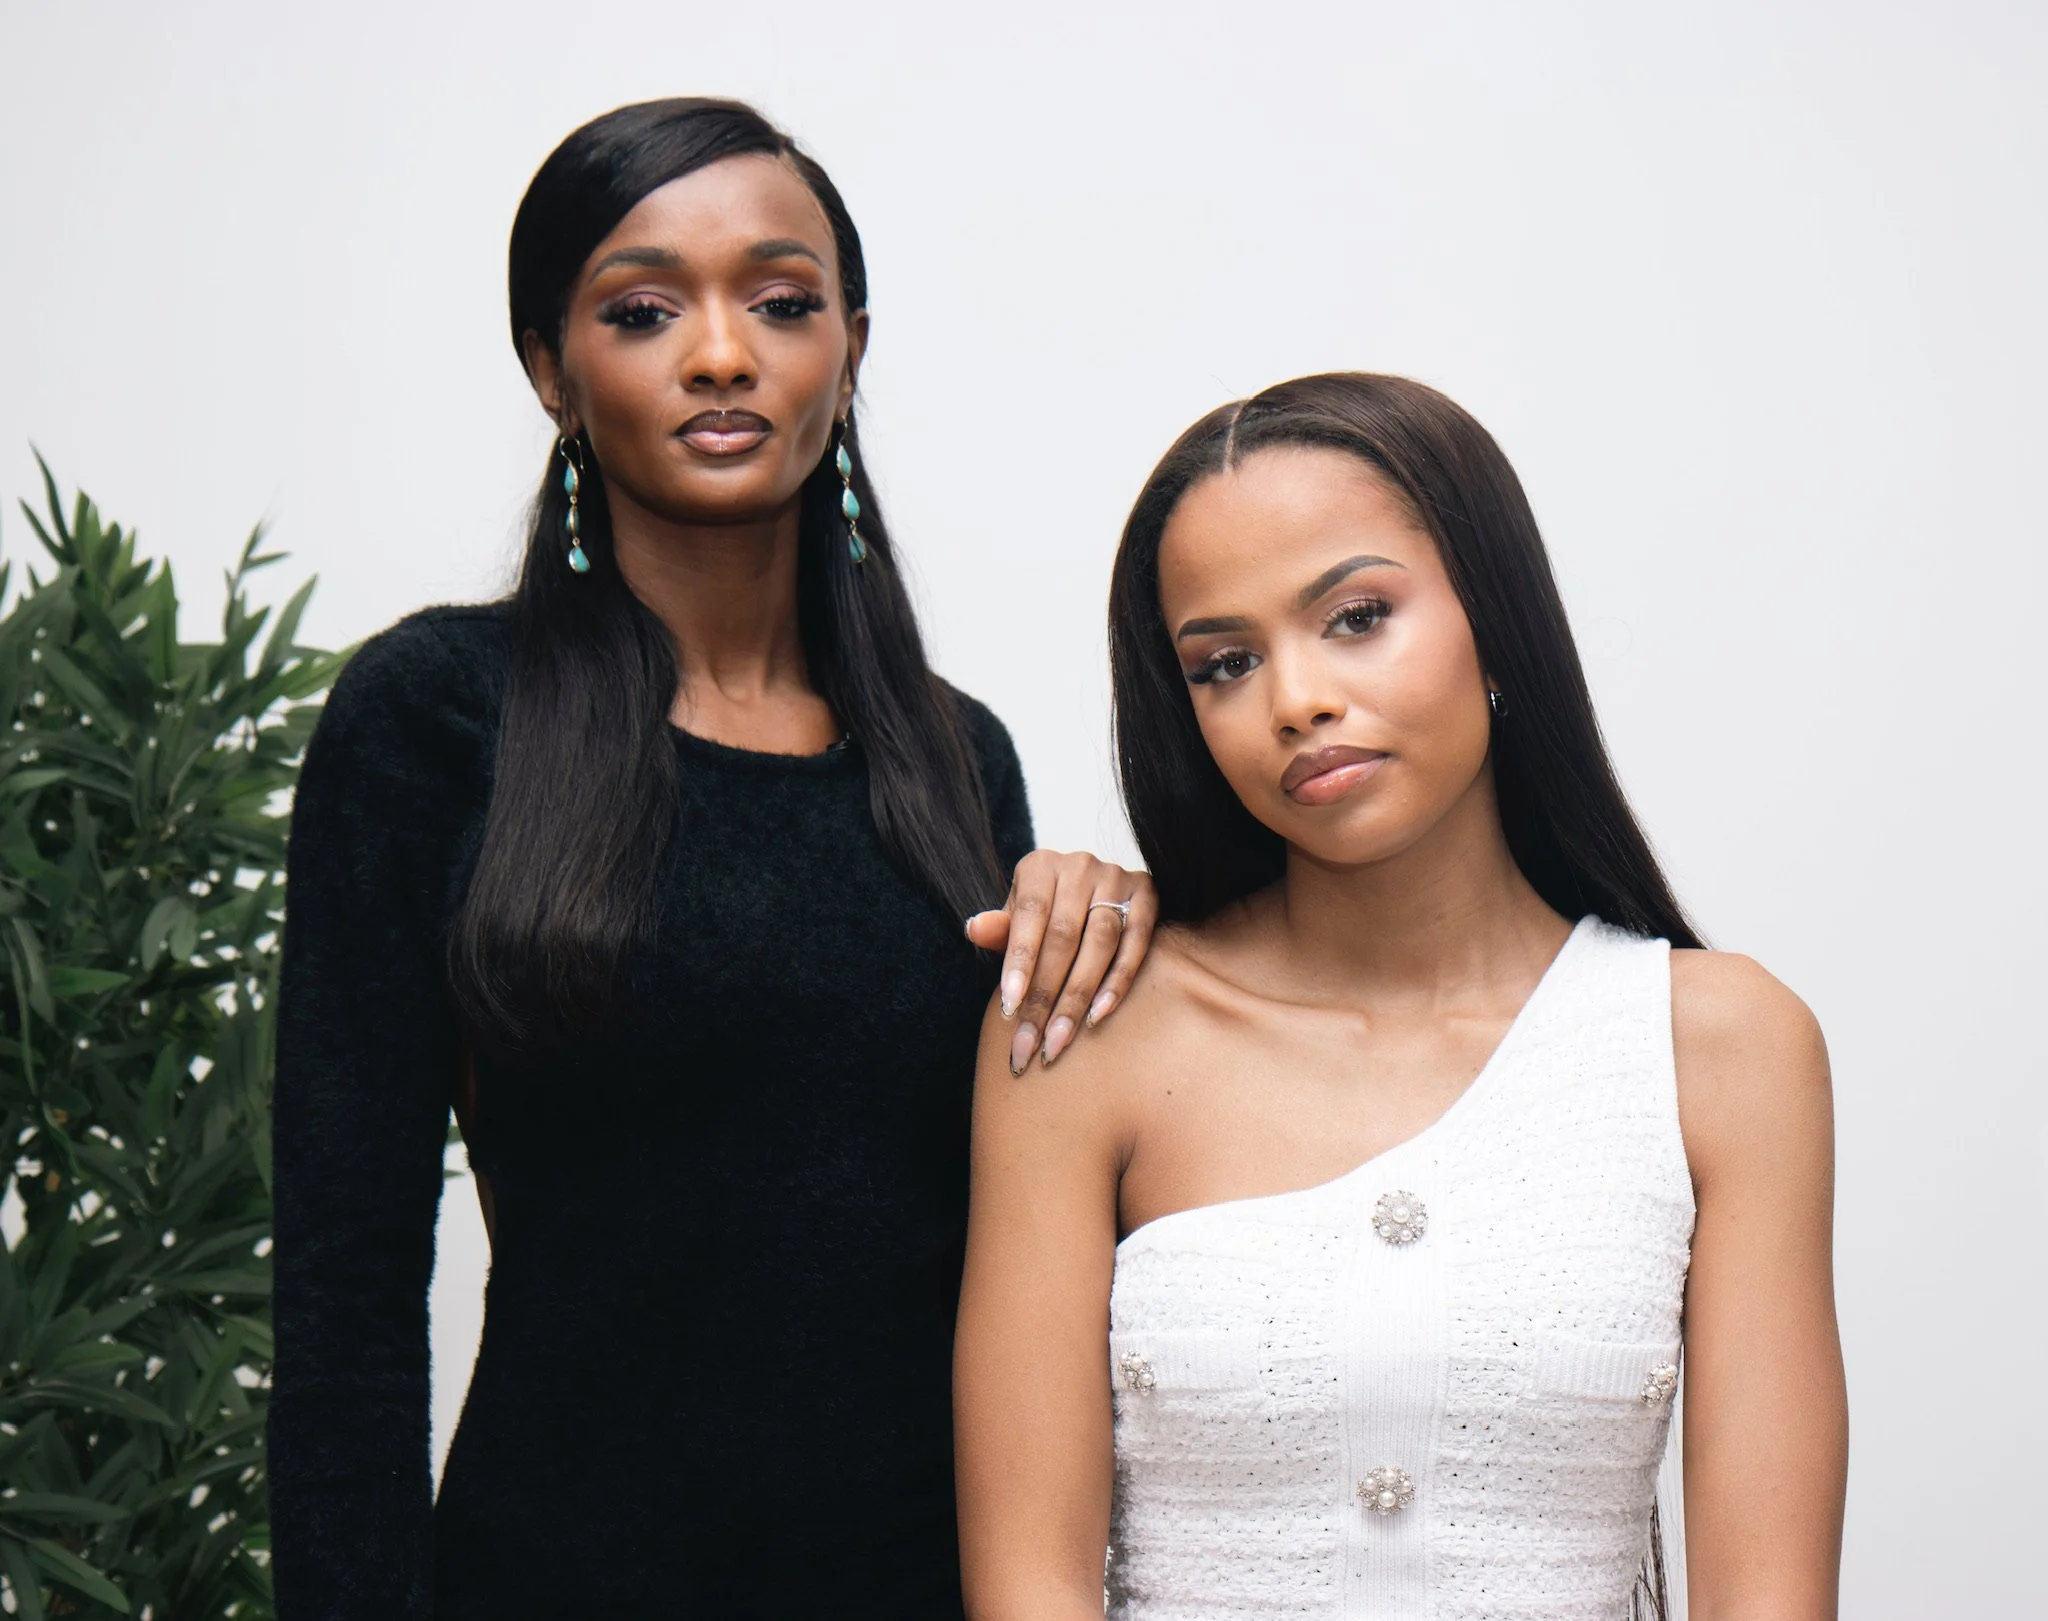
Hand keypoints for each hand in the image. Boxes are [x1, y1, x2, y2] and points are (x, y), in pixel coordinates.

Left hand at [964, 851, 1158, 1074]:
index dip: (1020, 963)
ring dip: (1078, 996)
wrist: (1092, 894)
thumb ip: (1000, 928)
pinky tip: (1098, 1016)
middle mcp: (1080, 866)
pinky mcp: (1147, 895)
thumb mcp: (1017, 917)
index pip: (1029, 915)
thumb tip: (975, 929)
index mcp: (1041, 866)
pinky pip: (1136, 944)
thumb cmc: (1046, 914)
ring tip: (1059, 1039)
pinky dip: (1117, 982)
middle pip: (1064, 936)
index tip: (1009, 1010)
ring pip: (1100, 942)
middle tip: (1030, 1042)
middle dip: (1045, 994)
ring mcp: (1117, 878)